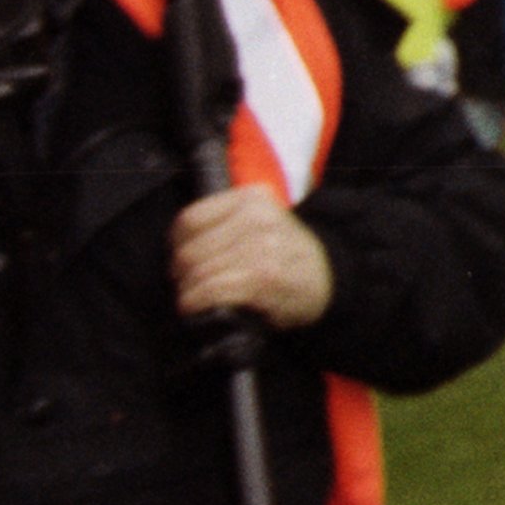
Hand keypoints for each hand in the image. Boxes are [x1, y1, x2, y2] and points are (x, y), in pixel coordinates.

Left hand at [173, 184, 336, 329]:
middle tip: (184, 285)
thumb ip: (226, 222)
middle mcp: (257, 217)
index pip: (190, 219)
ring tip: (189, 298)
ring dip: (186, 291)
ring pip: (198, 271)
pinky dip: (196, 301)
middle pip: (191, 249)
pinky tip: (194, 307)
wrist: (329, 277)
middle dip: (180, 273)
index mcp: (252, 198)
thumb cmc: (286, 253)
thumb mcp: (262, 221)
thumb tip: (177, 248)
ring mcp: (262, 247)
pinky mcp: (264, 277)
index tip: (179, 259)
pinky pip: (212, 290)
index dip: (176, 245)